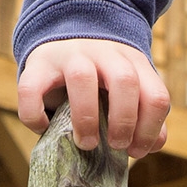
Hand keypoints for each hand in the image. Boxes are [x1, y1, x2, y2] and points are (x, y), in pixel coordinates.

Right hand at [15, 38, 169, 158]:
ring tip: (85, 144)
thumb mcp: (127, 87)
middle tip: (115, 146)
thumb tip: (153, 144)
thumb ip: (143, 113)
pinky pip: (32, 89)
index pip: (155, 95)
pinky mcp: (38, 61)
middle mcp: (105, 53)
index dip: (150, 129)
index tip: (135, 151)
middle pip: (125, 81)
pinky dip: (35, 116)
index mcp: (133, 61)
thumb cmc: (100, 75)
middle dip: (124, 121)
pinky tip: (43, 128)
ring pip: (82, 77)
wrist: (64, 35)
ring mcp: (70, 53)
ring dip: (87, 118)